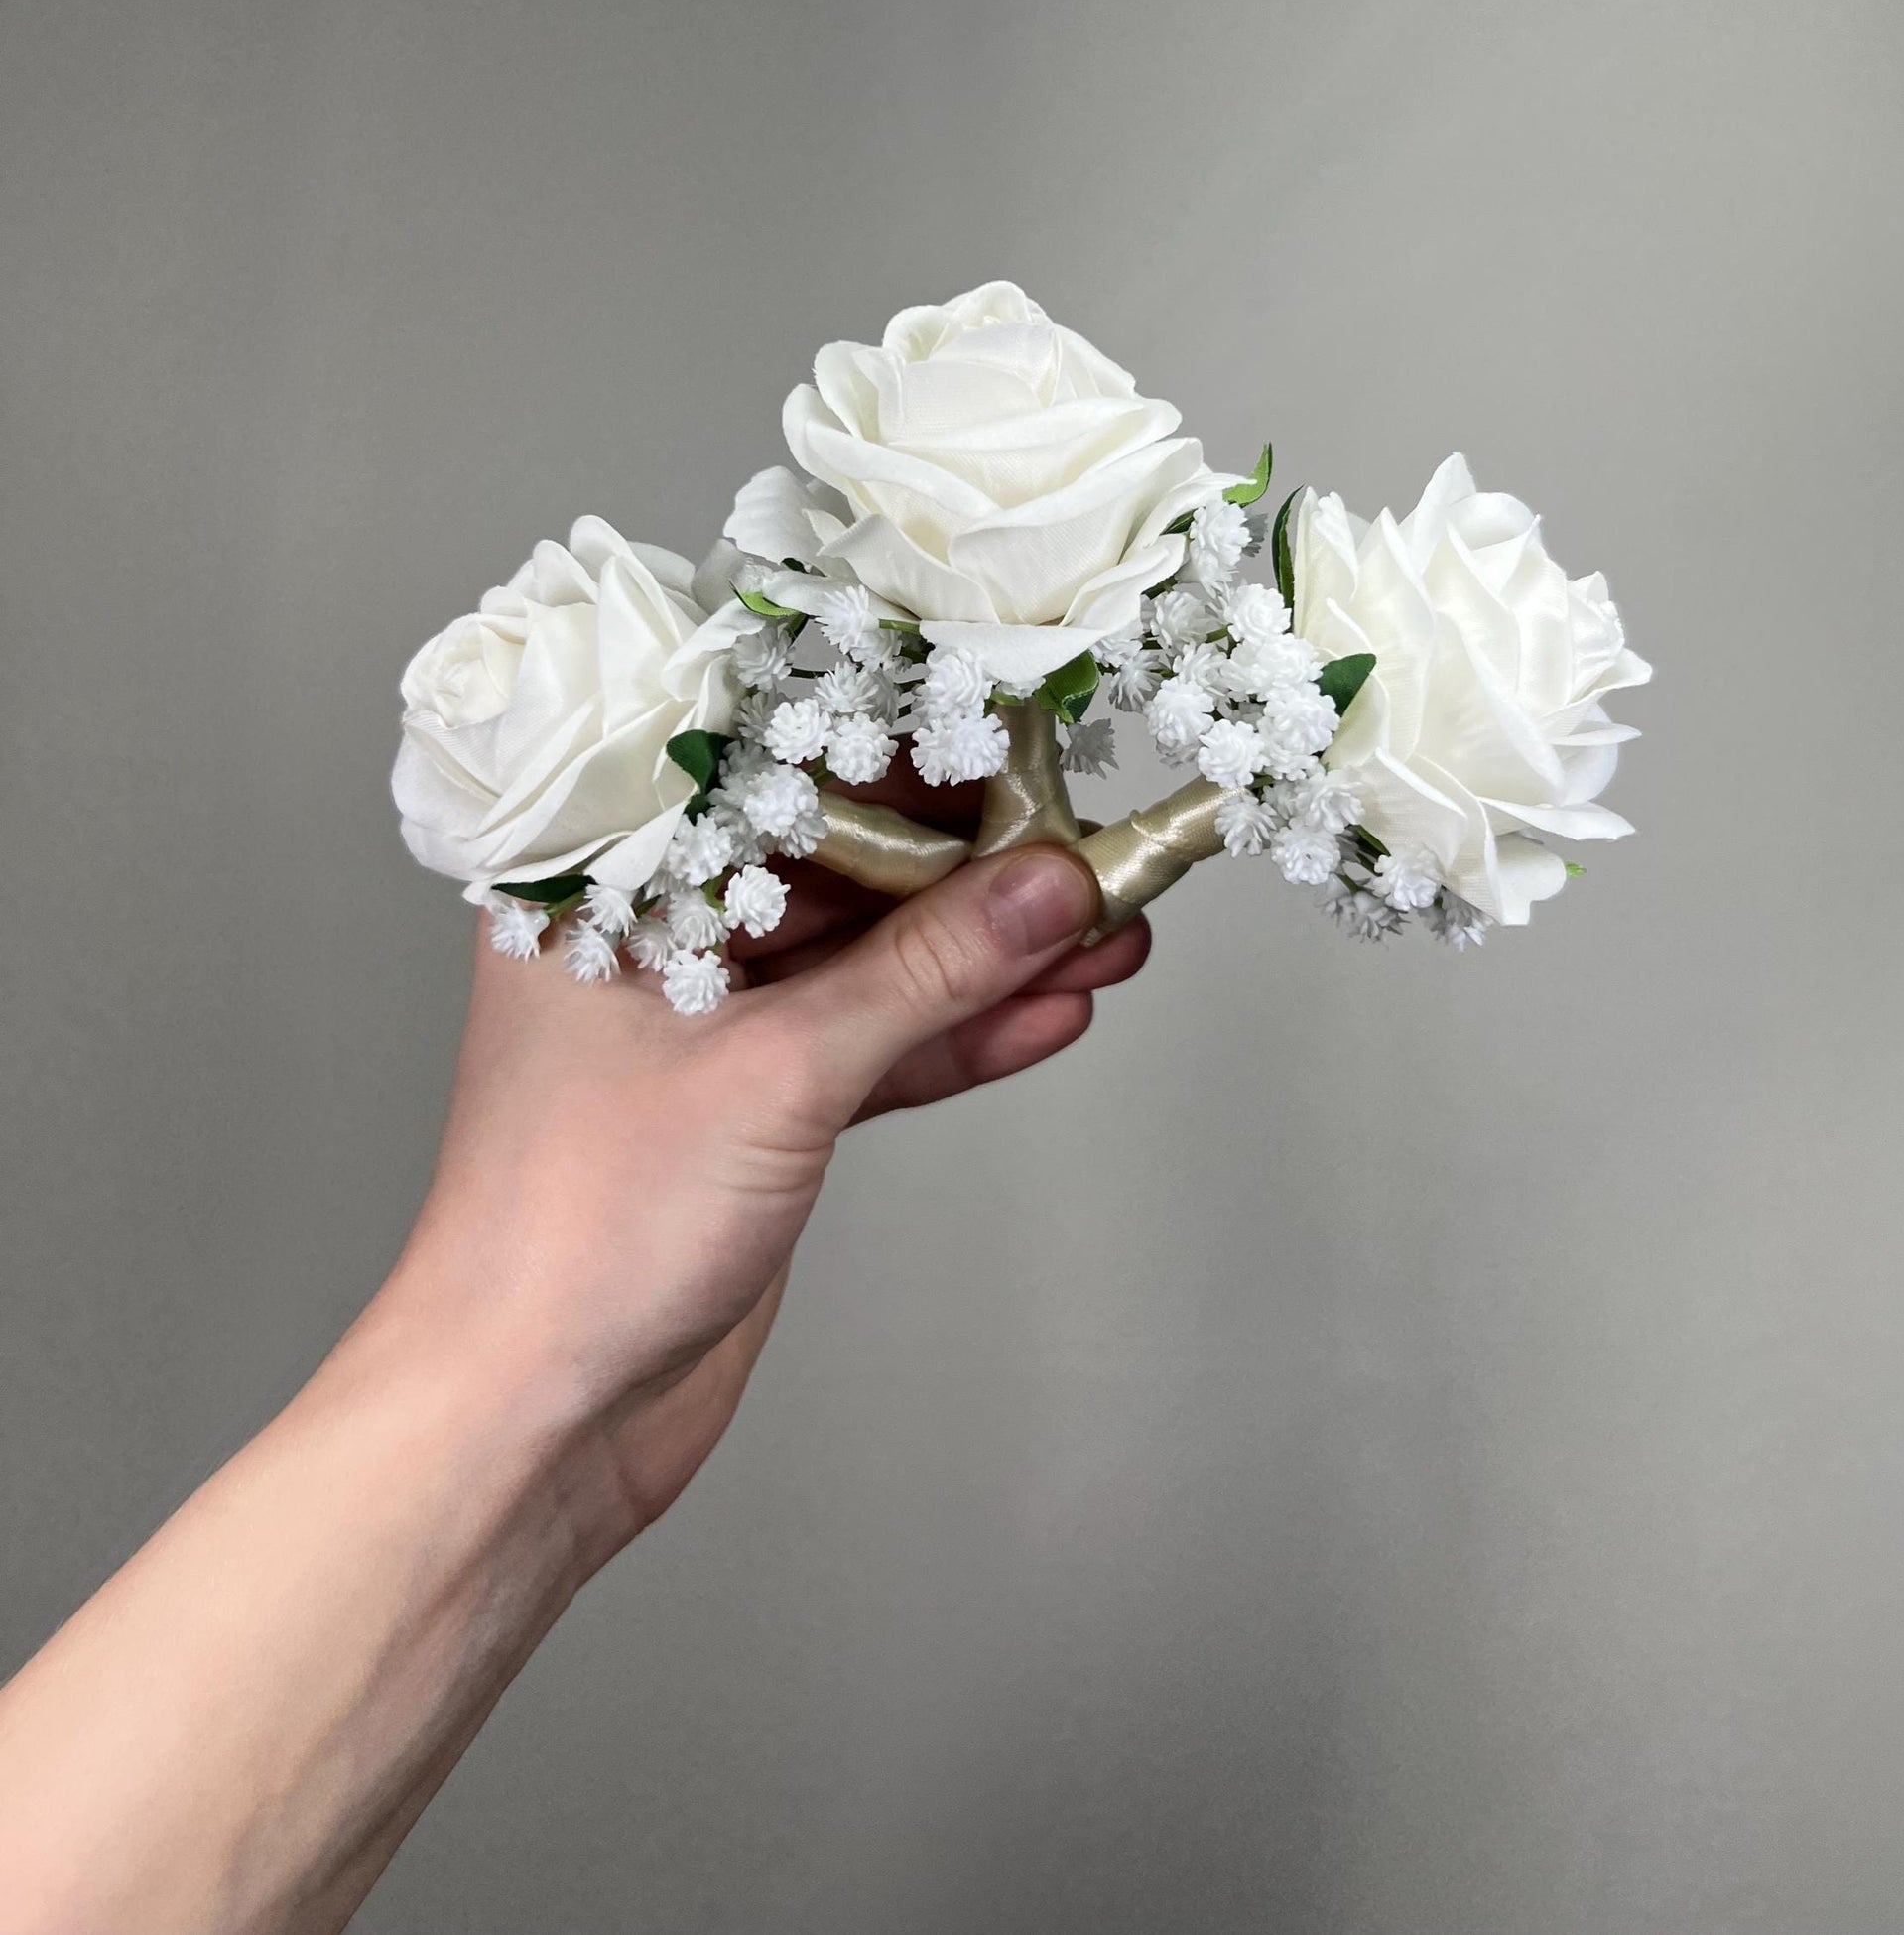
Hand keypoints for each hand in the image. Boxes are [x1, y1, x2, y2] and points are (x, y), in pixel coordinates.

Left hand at [386, 758, 1151, 1572]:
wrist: (536, 1418)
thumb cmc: (581, 1227)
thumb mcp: (778, 1072)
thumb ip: (925, 973)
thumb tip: (1048, 887)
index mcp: (604, 882)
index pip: (769, 773)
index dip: (896, 753)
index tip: (1015, 739)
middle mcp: (651, 936)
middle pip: (836, 867)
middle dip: (970, 867)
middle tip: (1090, 845)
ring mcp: (705, 1025)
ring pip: (868, 963)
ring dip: (988, 956)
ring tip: (1113, 932)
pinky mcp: (754, 1109)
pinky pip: (872, 1047)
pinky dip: (958, 1035)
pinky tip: (1056, 1012)